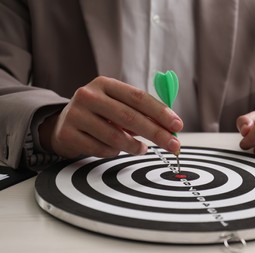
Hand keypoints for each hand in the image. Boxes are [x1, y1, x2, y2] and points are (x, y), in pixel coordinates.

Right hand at [39, 76, 182, 157]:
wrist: (63, 124)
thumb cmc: (100, 114)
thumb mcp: (118, 106)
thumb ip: (141, 114)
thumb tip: (170, 128)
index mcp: (105, 84)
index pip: (138, 97)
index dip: (160, 112)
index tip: (177, 125)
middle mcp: (89, 96)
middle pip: (129, 117)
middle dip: (156, 133)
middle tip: (173, 146)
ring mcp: (76, 115)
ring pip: (115, 137)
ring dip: (135, 146)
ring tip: (142, 149)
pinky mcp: (68, 134)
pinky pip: (101, 149)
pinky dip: (114, 152)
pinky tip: (116, 149)